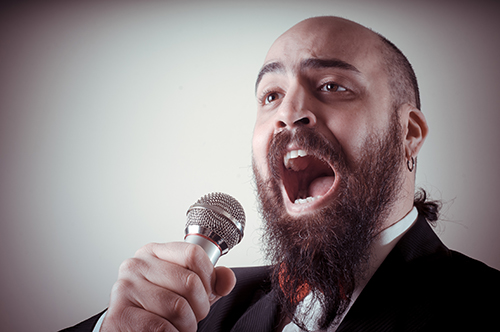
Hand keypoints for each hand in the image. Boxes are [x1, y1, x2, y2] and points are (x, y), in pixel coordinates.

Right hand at [100, 242, 235, 330]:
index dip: (209, 277)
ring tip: (179, 326)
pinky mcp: (119, 314)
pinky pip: (161, 327)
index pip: (194, 253)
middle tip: (192, 316)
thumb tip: (227, 278)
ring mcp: (125, 288)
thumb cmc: (158, 308)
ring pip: (178, 307)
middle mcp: (137, 265)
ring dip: (186, 325)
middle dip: (200, 308)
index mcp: (154, 252)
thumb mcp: (188, 290)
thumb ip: (211, 282)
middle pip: (190, 282)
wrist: (128, 329)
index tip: (207, 292)